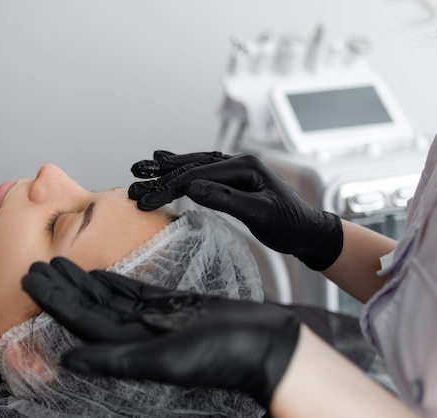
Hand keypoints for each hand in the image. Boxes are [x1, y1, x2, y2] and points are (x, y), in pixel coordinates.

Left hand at [22, 257, 300, 407]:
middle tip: (34, 265)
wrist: (268, 345)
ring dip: (82, 280)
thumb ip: (115, 358)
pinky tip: (99, 272)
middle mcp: (136, 334)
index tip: (29, 278)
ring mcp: (152, 320)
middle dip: (61, 287)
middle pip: (88, 307)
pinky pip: (133, 292)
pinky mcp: (171, 307)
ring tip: (58, 262)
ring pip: (106, 297)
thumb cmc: (224, 357)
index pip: (80, 320)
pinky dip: (114, 281)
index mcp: (130, 347)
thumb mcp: (165, 359)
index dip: (54, 300)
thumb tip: (69, 359)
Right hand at [128, 150, 342, 270]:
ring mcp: (235, 170)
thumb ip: (226, 200)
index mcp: (244, 166)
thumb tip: (192, 189)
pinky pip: (202, 171)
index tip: (148, 199)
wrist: (307, 231)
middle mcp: (237, 162)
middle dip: (162, 174)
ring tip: (144, 167)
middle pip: (192, 165)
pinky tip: (169, 163)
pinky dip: (182, 169)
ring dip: (168, 169)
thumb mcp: (260, 214)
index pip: (198, 174)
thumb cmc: (289, 224)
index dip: (170, 186)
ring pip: (194, 165)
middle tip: (135, 180)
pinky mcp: (232, 180)